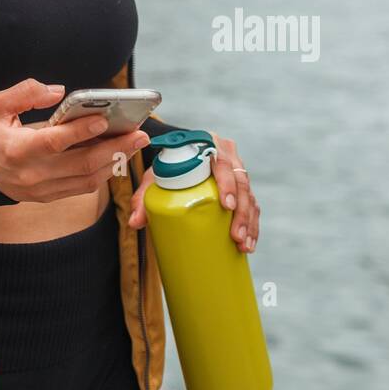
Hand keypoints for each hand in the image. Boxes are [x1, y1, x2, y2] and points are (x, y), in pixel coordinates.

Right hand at [0, 79, 149, 203]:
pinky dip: (104, 172)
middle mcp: (32, 174)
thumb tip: (59, 92)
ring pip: (87, 179)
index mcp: (16, 150)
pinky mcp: (49, 196)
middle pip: (81, 164)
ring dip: (115, 161)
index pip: (54, 142)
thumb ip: (24, 92)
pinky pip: (82, 187)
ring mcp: (42, 189)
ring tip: (134, 143)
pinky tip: (117, 156)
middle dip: (114, 148)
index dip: (81, 132)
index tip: (104, 119)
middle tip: (138, 133)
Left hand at [126, 130, 259, 253]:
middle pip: (241, 181)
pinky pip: (253, 206)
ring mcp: (237, 173)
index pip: (222, 161)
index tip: (226, 205)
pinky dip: (253, 225)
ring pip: (250, 196)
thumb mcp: (154, 177)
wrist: (177, 160)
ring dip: (249, 222)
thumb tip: (135, 222)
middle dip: (241, 211)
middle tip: (235, 235)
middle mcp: (228, 155)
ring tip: (243, 245)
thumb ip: (144, 196)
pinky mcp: (242, 189)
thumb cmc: (167, 166)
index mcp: (209, 144)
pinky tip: (249, 244)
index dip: (227, 183)